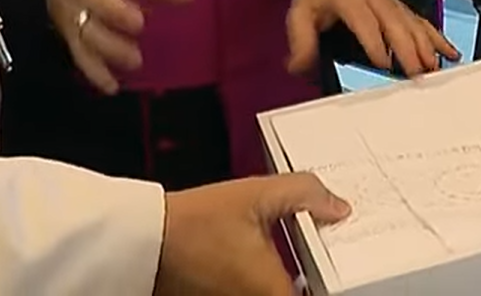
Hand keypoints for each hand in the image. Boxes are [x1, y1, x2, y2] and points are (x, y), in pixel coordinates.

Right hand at [46, 0, 194, 94]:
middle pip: (95, 3)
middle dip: (117, 14)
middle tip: (140, 25)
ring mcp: (72, 19)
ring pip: (87, 36)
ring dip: (111, 49)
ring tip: (135, 61)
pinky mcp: (70, 41)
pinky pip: (81, 58)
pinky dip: (96, 74)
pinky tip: (112, 87)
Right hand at [156, 173, 350, 295]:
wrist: (143, 239)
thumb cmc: (191, 223)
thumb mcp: (255, 196)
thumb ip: (303, 194)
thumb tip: (337, 206)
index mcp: (272, 290)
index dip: (333, 285)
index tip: (338, 271)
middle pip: (294, 295)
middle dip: (310, 280)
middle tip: (315, 260)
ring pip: (275, 293)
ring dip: (285, 281)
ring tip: (295, 260)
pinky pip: (252, 292)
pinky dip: (263, 282)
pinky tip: (259, 261)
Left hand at [285, 0, 458, 77]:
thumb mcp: (300, 12)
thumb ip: (301, 40)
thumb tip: (299, 67)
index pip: (366, 21)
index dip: (376, 42)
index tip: (384, 64)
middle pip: (396, 23)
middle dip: (408, 49)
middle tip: (417, 73)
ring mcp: (392, 3)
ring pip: (413, 23)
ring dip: (426, 46)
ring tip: (435, 68)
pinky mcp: (401, 8)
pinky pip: (422, 22)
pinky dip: (437, 38)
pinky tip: (450, 53)